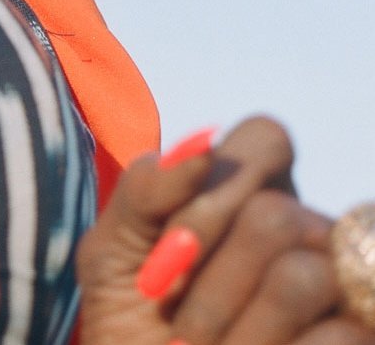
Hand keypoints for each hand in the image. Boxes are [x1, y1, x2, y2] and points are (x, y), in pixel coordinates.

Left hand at [79, 117, 353, 344]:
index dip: (214, 190)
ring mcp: (342, 287)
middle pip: (274, 215)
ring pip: (302, 276)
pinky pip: (335, 335)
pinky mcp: (359, 333)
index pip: (266, 138)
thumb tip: (201, 144)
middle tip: (173, 314)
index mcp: (254, 195)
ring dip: (226, 322)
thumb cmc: (133, 322)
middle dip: (204, 274)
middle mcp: (310, 234)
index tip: (169, 242)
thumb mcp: (112, 255)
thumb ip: (145, 192)